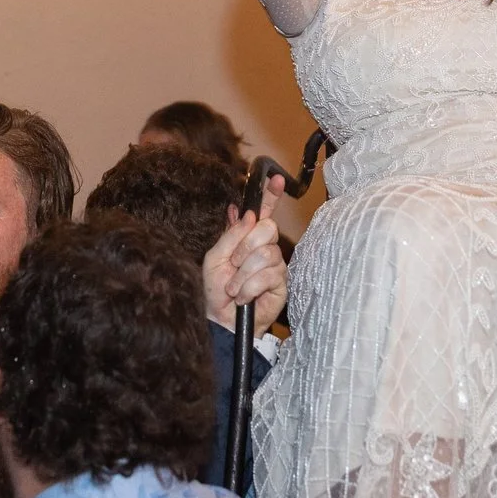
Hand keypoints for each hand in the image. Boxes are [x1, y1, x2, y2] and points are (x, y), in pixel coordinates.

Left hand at [204, 188, 287, 331]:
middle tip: (233, 264)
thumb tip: (250, 216)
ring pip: (267, 254)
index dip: (271, 195)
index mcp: (247, 236)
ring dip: (243, 273)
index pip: (263, 211)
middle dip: (245, 248)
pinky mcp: (281, 284)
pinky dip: (249, 287)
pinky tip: (243, 297)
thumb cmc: (215, 288)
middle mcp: (265, 247)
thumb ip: (231, 236)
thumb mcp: (215, 258)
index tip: (277, 178)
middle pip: (267, 229)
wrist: (220, 319)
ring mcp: (276, 265)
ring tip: (234, 287)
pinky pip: (269, 275)